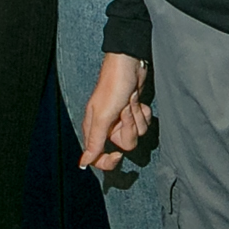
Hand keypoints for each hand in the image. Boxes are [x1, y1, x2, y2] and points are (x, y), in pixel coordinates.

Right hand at [78, 52, 151, 171]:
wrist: (129, 65)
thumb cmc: (113, 87)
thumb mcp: (103, 116)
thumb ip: (94, 142)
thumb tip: (83, 163)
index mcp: (95, 129)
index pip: (98, 158)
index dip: (108, 161)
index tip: (118, 155)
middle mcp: (108, 127)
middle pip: (125, 145)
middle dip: (128, 128)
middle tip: (123, 110)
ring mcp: (122, 120)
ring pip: (137, 134)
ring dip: (137, 117)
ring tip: (131, 101)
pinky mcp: (134, 112)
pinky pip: (144, 123)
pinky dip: (144, 112)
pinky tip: (138, 100)